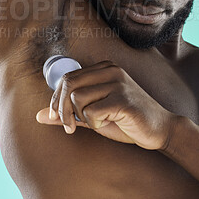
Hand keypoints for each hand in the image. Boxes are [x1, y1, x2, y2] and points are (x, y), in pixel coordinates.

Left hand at [36, 60, 176, 149]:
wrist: (159, 129)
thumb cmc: (125, 121)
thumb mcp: (92, 116)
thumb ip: (67, 114)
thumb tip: (39, 116)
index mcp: (103, 69)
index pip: (67, 78)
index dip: (56, 100)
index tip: (58, 117)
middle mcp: (110, 70)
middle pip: (68, 84)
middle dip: (62, 109)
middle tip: (70, 126)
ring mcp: (118, 83)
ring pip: (77, 98)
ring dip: (80, 117)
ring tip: (95, 123)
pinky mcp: (123, 99)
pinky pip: (92, 112)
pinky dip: (95, 123)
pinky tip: (109, 123)